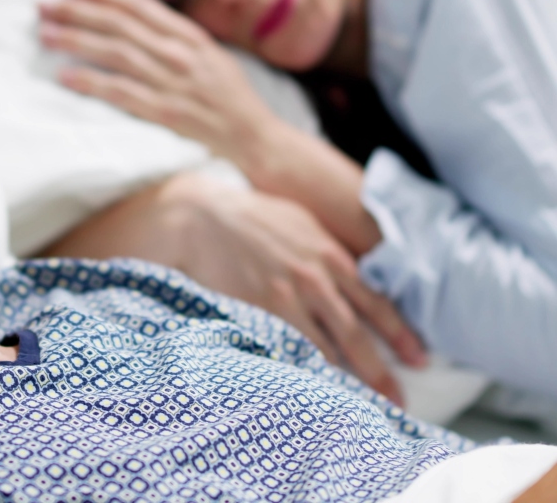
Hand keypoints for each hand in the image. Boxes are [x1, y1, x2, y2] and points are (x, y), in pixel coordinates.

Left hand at [38, 0, 276, 163]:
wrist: (259, 140)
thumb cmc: (234, 101)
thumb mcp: (213, 58)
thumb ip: (180, 40)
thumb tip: (142, 22)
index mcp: (192, 37)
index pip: (140, 7)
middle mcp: (181, 54)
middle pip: (120, 25)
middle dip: (78, 12)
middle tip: (43, 5)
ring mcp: (173, 83)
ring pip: (115, 53)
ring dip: (76, 41)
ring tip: (45, 34)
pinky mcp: (165, 113)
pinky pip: (121, 93)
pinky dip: (91, 82)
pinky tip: (64, 76)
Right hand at [48, 173, 426, 402]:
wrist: (203, 217)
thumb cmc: (254, 217)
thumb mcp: (305, 223)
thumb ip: (333, 251)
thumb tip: (362, 273)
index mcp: (331, 256)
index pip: (378, 303)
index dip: (401, 335)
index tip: (419, 359)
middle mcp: (315, 280)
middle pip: (356, 335)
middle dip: (380, 372)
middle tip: (397, 400)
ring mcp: (285, 298)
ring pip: (324, 349)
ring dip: (343, 379)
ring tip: (358, 406)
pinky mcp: (258, 311)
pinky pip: (287, 348)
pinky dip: (303, 369)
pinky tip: (313, 389)